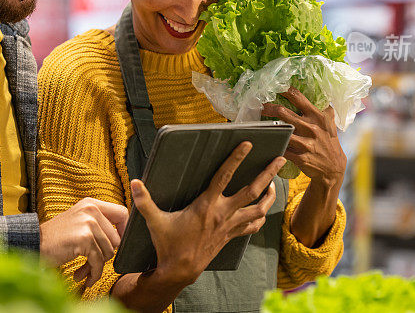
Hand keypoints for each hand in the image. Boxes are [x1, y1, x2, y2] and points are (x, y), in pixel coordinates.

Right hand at [39, 198, 128, 289]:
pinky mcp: (84, 238)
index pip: (122, 213)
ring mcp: (88, 223)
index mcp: (92, 203)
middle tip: (92, 262)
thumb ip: (98, 223)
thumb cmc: (56, 237)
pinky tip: (83, 277)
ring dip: (96, 266)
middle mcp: (92, 210)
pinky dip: (93, 273)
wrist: (34, 243)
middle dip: (105, 255)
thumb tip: (121, 237)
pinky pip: (98, 261)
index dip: (124, 231)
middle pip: (117, 238)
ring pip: (109, 252)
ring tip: (84, 269)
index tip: (117, 244)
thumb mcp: (79, 221)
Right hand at [130, 142, 285, 284]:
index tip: (248, 144)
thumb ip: (145, 201)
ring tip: (275, 183)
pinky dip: (260, 216)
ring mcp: (230, 226)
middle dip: (268, 173)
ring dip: (269, 195)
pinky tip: (263, 209)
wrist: (180, 271)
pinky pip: (252, 225)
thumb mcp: (155, 221)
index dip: (236, 159)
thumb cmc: (168, 244)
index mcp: (207, 205)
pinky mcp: (231, 236)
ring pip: (258, 209)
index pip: (224, 176)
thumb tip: (134, 182)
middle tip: (280, 159)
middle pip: (252, 190)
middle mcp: (223, 213)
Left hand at [262, 87, 345, 186]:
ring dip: (268, 127)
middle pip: (283, 112)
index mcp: (318, 116)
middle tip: (260, 106)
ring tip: (258, 124)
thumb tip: (321, 95)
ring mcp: (306, 143)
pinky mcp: (301, 157)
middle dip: (269, 108)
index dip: (284, 90)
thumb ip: (324, 110)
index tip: (274, 87)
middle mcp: (312, 128)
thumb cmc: (329, 142)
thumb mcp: (330, 124)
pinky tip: (265, 141)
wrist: (334, 168)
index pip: (298, 97)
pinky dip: (274, 145)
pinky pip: (282, 148)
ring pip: (281, 131)